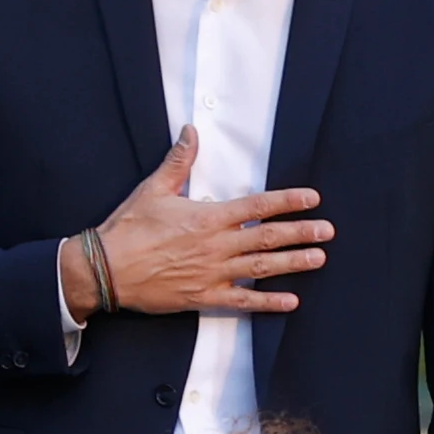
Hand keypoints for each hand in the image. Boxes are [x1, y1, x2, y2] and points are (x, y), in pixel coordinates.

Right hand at [88, 131, 331, 316]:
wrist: (106, 269)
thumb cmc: (128, 229)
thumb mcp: (153, 189)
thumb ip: (178, 161)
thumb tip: (191, 131)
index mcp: (207, 217)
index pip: (257, 206)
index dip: (287, 201)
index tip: (312, 199)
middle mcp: (216, 245)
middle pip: (268, 237)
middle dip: (301, 233)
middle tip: (327, 231)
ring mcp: (213, 273)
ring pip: (262, 268)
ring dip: (293, 263)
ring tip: (318, 259)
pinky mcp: (204, 297)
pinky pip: (242, 302)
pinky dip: (267, 303)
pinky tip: (290, 302)